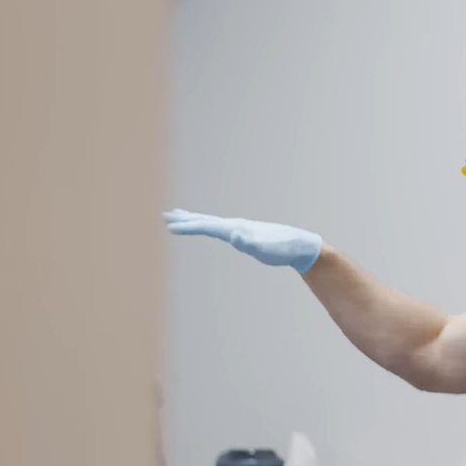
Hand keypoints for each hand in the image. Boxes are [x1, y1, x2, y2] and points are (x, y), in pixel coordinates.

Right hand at [164, 209, 323, 272]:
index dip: (188, 227)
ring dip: (195, 220)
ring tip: (180, 217)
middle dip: (186, 219)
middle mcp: (237, 225)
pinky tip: (211, 228)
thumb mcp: (265, 249)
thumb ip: (249, 242)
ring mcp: (241, 228)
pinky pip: (222, 228)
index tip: (170, 227)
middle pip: (206, 220)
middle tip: (165, 216)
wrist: (300, 246)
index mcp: (237, 228)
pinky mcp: (246, 234)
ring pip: (213, 222)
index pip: (208, 226)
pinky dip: (210, 226)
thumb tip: (234, 235)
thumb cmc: (282, 249)